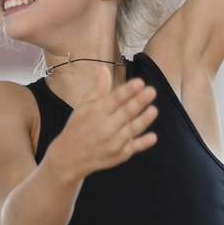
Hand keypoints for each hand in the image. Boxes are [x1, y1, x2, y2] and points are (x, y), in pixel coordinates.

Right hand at [48, 66, 157, 180]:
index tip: (139, 82)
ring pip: (132, 130)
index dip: (127, 91)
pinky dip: (142, 143)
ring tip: (154, 110)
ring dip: (143, 120)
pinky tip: (153, 137)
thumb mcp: (84, 106)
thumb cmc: (78, 126)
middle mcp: (104, 128)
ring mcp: (112, 143)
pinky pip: (133, 148)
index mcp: (95, 112)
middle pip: (125, 113)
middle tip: (152, 91)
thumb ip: (99, 88)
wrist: (69, 157)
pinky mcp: (118, 156)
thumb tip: (103, 67)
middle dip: (139, 102)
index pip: (114, 99)